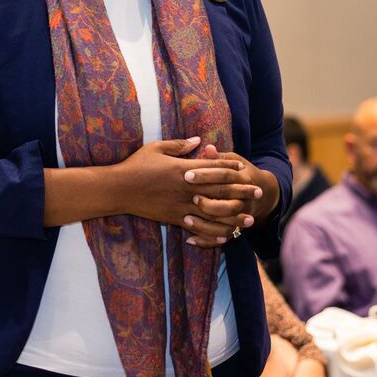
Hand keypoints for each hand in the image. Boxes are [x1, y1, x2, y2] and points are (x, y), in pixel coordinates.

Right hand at [114, 137, 255, 239]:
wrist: (119, 189)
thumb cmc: (136, 165)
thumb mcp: (156, 148)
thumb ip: (180, 145)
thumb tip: (199, 141)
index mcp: (184, 169)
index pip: (214, 168)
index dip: (231, 168)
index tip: (244, 169)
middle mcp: (186, 188)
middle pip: (220, 191)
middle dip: (241, 191)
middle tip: (258, 192)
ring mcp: (181, 205)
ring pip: (214, 213)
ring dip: (234, 216)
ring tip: (249, 219)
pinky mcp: (174, 219)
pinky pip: (198, 228)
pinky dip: (213, 233)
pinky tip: (225, 236)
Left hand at [173, 143, 278, 247]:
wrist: (265, 193)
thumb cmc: (241, 172)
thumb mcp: (234, 161)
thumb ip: (219, 157)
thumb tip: (207, 148)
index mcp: (243, 177)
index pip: (225, 175)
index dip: (206, 174)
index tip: (187, 174)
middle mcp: (245, 198)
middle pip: (228, 200)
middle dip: (207, 200)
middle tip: (189, 196)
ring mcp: (242, 214)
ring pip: (227, 221)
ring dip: (206, 222)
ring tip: (186, 218)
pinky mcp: (237, 228)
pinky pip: (222, 238)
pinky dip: (207, 240)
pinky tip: (190, 239)